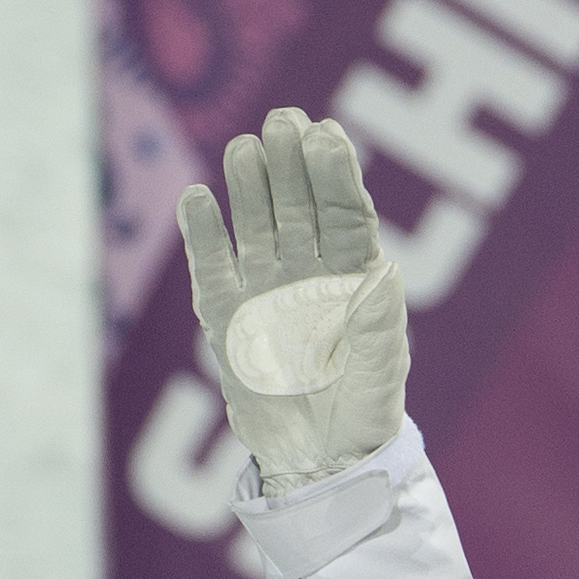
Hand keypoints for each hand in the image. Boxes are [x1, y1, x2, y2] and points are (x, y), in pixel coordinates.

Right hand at [178, 108, 408, 494]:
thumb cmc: (365, 405)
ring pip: (255, 224)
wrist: (323, 457)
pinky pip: (211, 267)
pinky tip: (197, 199)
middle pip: (297, 203)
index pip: (343, 209)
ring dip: (250, 186)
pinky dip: (203, 235)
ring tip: (246, 151)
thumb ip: (376, 315)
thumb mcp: (379, 361)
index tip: (326, 133)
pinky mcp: (225, 317)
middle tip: (283, 121)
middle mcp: (308, 271)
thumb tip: (381, 265)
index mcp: (353, 271)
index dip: (333, 171)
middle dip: (290, 161)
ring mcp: (265, 289)